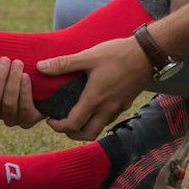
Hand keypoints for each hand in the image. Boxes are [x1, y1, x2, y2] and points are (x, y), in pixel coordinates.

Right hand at [0, 56, 44, 128]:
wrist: (43, 74)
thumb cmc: (17, 62)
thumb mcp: (2, 58)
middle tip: (5, 60)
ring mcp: (10, 118)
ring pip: (7, 105)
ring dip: (13, 83)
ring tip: (18, 64)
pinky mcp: (27, 120)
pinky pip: (24, 111)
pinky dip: (25, 92)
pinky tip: (25, 77)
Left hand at [37, 36, 151, 140]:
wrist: (148, 54)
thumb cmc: (118, 54)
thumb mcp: (88, 56)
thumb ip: (64, 64)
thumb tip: (41, 67)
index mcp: (95, 99)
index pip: (73, 125)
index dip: (58, 126)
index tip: (50, 118)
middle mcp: (107, 109)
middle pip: (86, 134)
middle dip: (71, 133)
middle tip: (61, 122)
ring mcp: (118, 108)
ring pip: (99, 128)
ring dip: (85, 127)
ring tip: (75, 113)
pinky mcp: (126, 103)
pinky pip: (108, 119)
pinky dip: (97, 118)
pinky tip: (93, 104)